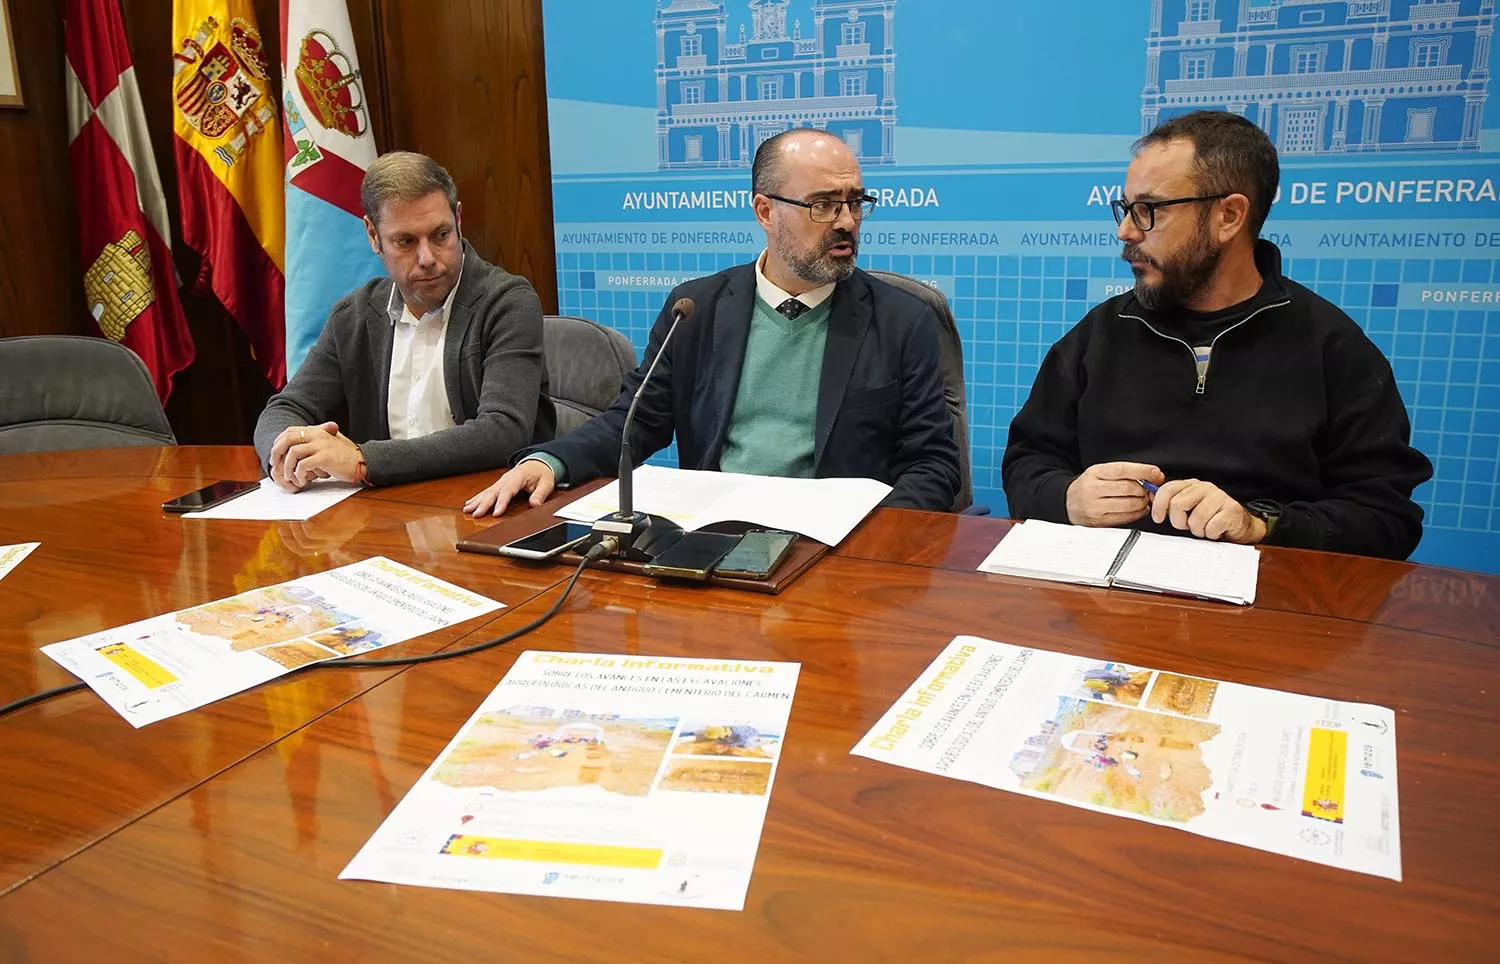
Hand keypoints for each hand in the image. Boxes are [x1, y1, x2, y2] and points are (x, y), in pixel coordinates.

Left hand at [269, 421, 360, 490]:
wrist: (363, 462)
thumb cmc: (346, 456)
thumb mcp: (330, 443)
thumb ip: (315, 440)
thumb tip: (297, 446)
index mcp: (317, 431)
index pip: (290, 431)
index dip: (278, 441)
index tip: (275, 454)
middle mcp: (318, 435)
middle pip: (288, 439)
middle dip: (277, 452)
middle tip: (274, 464)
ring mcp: (321, 446)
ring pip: (293, 453)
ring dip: (288, 466)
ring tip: (289, 476)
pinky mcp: (325, 458)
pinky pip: (304, 465)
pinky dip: (299, 473)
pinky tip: (302, 480)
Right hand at [464, 460, 555, 516]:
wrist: (537, 463)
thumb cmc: (541, 473)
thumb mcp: (546, 483)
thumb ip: (540, 494)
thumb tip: (535, 504)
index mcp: (518, 477)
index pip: (508, 491)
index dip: (501, 502)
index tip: (496, 513)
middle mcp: (506, 478)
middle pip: (493, 492)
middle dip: (484, 504)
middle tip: (476, 514)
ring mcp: (501, 481)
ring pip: (487, 492)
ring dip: (477, 501)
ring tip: (467, 510)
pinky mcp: (499, 484)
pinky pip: (486, 491)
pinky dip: (477, 498)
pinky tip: (469, 504)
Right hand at [1066, 462, 1162, 526]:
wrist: (1067, 502)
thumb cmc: (1089, 486)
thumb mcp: (1101, 472)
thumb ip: (1125, 472)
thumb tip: (1155, 475)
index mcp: (1094, 473)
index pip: (1121, 470)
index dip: (1142, 471)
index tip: (1156, 473)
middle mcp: (1092, 490)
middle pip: (1128, 488)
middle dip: (1144, 489)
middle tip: (1148, 490)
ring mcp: (1095, 507)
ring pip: (1129, 504)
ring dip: (1142, 502)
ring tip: (1142, 499)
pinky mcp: (1099, 522)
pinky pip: (1126, 518)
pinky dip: (1137, 513)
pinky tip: (1138, 509)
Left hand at [1150, 479, 1266, 543]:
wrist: (1239, 525)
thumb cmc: (1211, 518)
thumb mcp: (1188, 509)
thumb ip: (1171, 504)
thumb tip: (1151, 499)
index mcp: (1191, 485)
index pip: (1168, 489)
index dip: (1159, 505)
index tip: (1157, 518)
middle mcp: (1205, 488)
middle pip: (1178, 504)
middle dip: (1179, 521)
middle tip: (1187, 526)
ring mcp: (1219, 497)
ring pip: (1195, 519)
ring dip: (1197, 530)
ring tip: (1204, 528)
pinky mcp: (1231, 509)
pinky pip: (1211, 527)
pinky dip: (1211, 533)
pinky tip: (1216, 530)